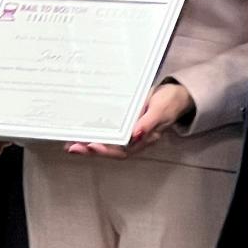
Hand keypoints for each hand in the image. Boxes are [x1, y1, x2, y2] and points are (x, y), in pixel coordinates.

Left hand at [65, 82, 192, 159]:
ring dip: (89, 145)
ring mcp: (130, 133)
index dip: (106, 151)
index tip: (91, 146)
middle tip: (73, 148)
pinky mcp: (125, 125)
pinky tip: (81, 133)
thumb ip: (148, 123)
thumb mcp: (160, 110)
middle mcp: (135, 140)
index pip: (123, 150)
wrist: (176, 96)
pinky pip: (109, 133)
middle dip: (91, 150)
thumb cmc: (169, 103)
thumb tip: (135, 135)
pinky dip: (94, 134)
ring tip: (72, 144)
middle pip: (111, 150)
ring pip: (108, 144)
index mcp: (144, 138)